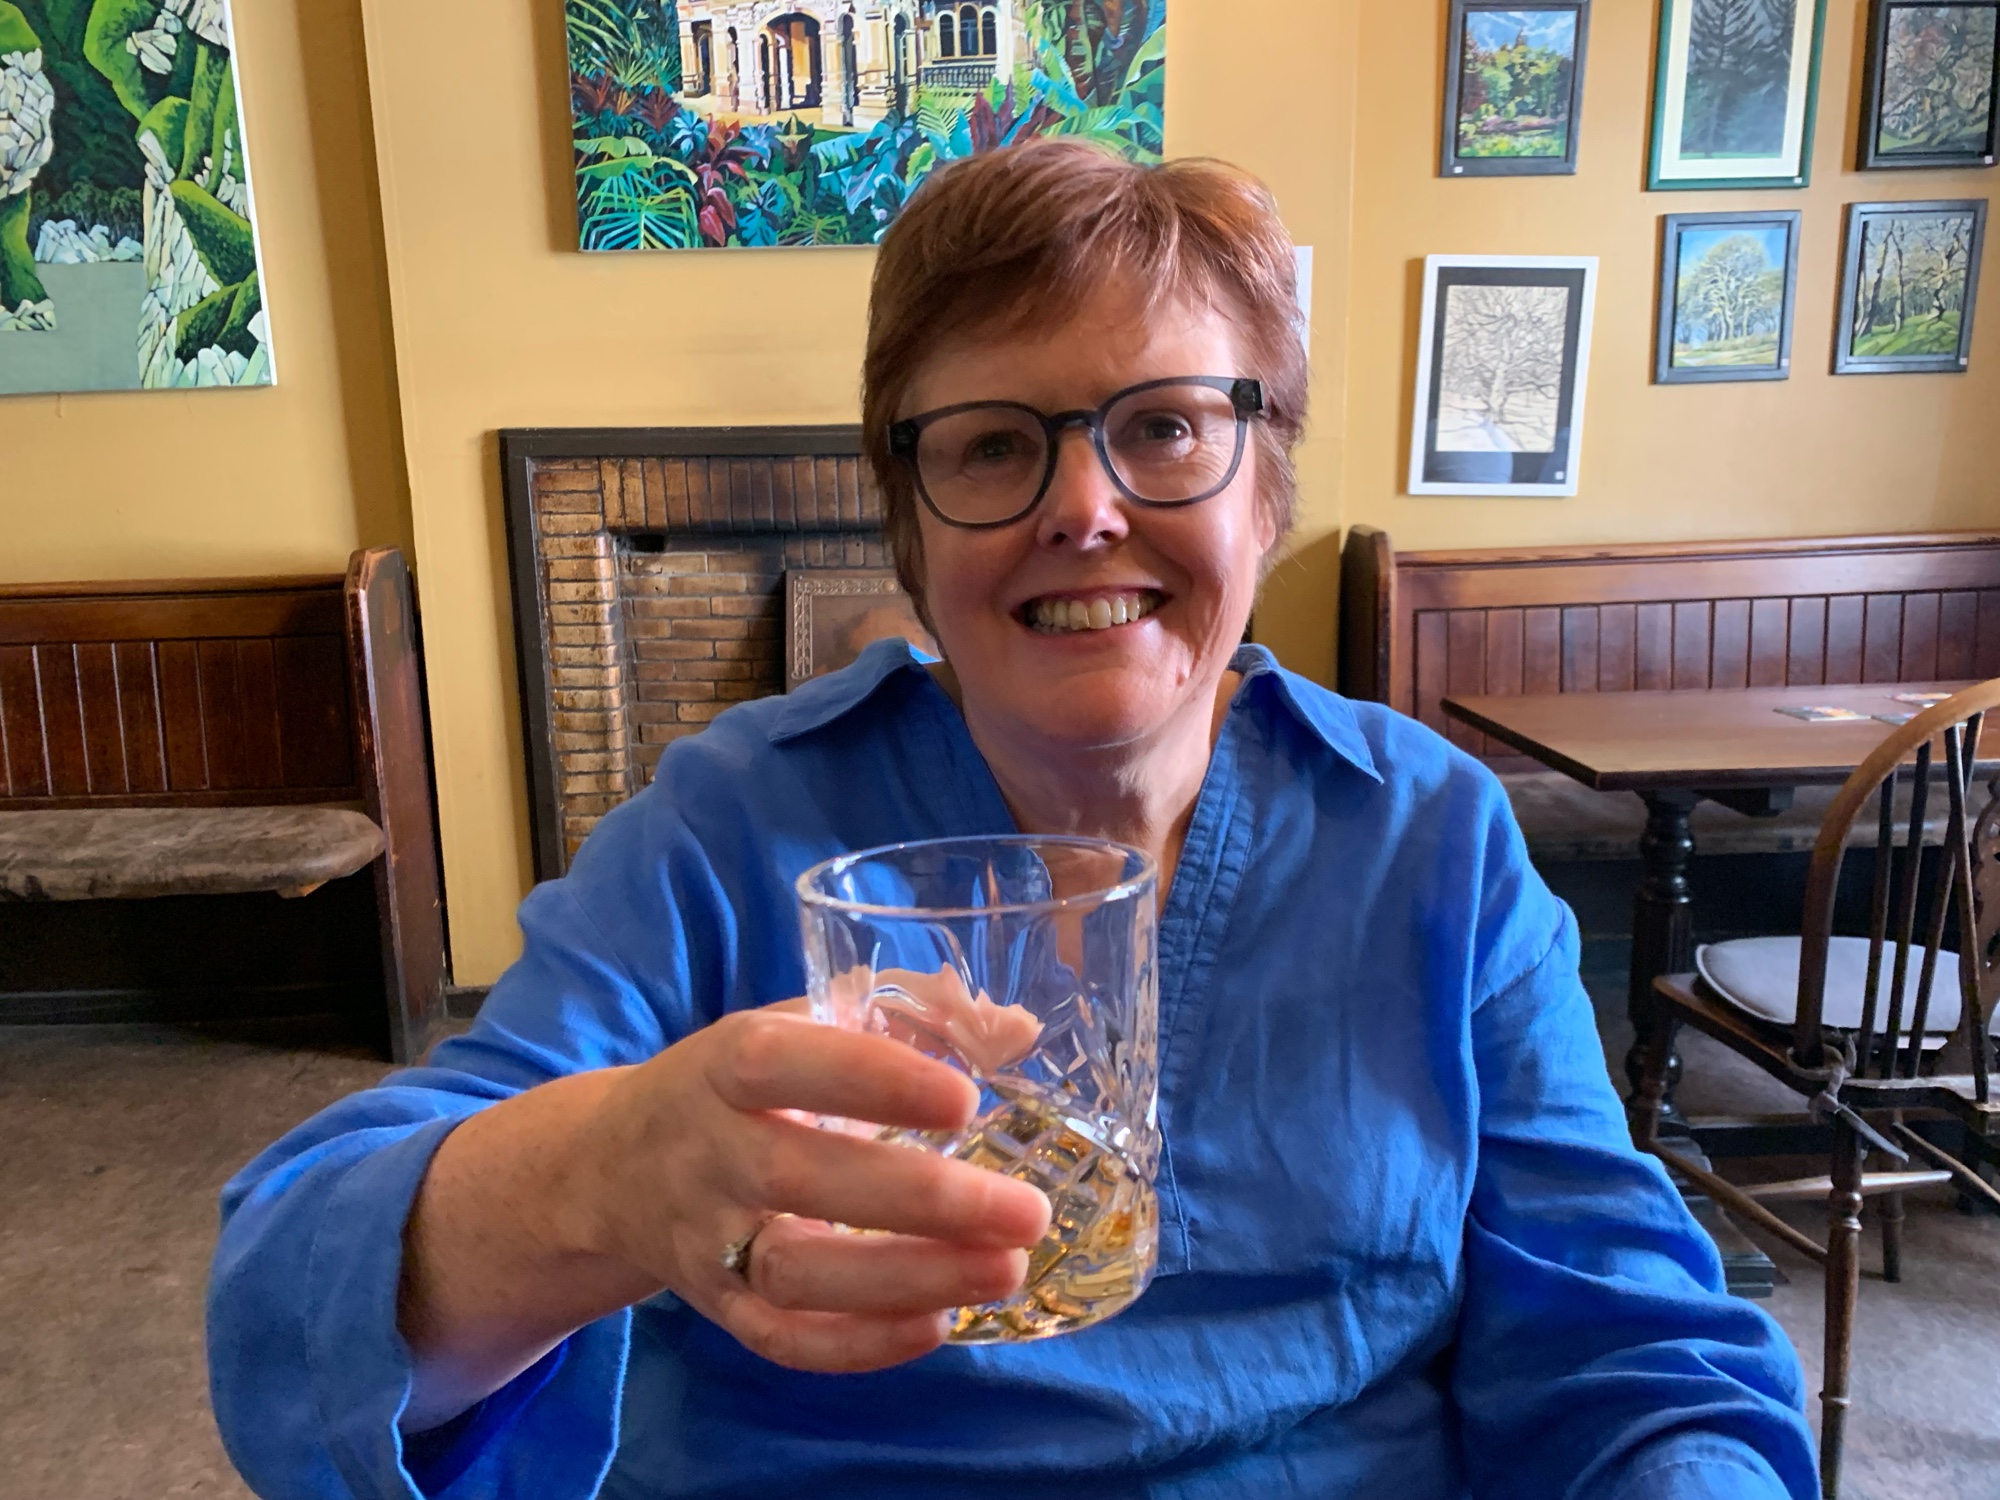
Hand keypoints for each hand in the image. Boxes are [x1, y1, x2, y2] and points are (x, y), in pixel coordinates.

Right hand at [570, 1002, 1050, 1372]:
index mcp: (725, 1066)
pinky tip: (939, 1323)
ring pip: (794, 1272)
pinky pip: (782, 1339)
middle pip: (797, 1177)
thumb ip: (907, 1017)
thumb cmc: (742, 1083)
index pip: (783, 1064)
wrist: (615, 1166)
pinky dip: (860, 1343)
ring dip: (907, 1278)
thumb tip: (1015, 1029)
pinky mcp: (717, 1306)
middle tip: (1025, 1210)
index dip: (872, 1080)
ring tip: (1006, 1270)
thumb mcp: (800, 1026)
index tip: (964, 1098)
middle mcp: (706, 1152)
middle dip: (920, 1199)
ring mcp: (706, 1239)